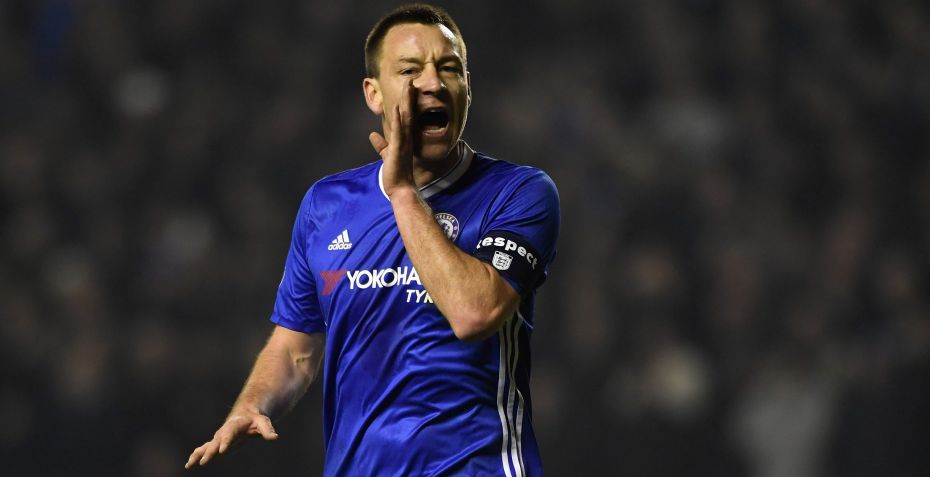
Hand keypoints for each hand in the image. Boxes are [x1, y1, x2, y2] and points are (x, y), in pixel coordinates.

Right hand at [184, 412, 278, 468]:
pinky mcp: (216, 444)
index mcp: (234, 426)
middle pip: (215, 443)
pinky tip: (189, 464)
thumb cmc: (255, 420)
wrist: (245, 416)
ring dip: (198, 455)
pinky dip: (196, 456)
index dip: (225, 442)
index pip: (229, 434)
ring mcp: (218, 438)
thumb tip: (275, 437)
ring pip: (206, 447)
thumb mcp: (263, 422)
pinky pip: (204, 450)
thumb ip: (267, 430)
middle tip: (203, 462)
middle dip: (209, 452)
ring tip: (189, 464)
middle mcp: (223, 432)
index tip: (221, 451)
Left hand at [369, 79, 416, 197]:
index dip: (407, 101)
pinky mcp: (398, 149)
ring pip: (406, 118)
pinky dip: (399, 119)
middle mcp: (407, 137)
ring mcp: (404, 142)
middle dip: (409, 96)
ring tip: (409, 86)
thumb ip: (381, 144)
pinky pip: (399, 131)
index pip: (406, 116)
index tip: (408, 87)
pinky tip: (399, 107)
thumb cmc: (395, 173)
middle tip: (411, 80)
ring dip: (406, 102)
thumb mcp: (387, 154)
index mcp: (404, 138)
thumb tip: (373, 135)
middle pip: (409, 112)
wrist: (401, 189)